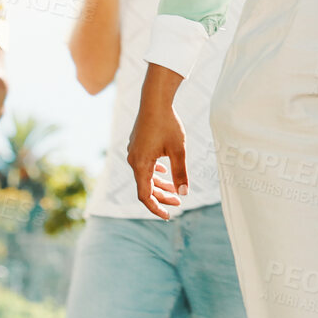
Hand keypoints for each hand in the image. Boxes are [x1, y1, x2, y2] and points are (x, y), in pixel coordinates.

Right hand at [126, 66, 188, 219]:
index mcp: (141, 165)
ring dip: (159, 185)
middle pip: (146, 187)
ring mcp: (133, 152)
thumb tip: (184, 193)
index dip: (156, 208)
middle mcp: (133, 160)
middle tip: (179, 202)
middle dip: (162, 197)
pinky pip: (144, 165)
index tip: (167, 216)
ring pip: (145, 176)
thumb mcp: (179, 151)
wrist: (155, 100)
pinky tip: (163, 172)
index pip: (145, 196)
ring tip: (175, 190)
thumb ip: (180, 173)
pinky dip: (154, 173)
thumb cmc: (168, 124)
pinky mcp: (136, 145)